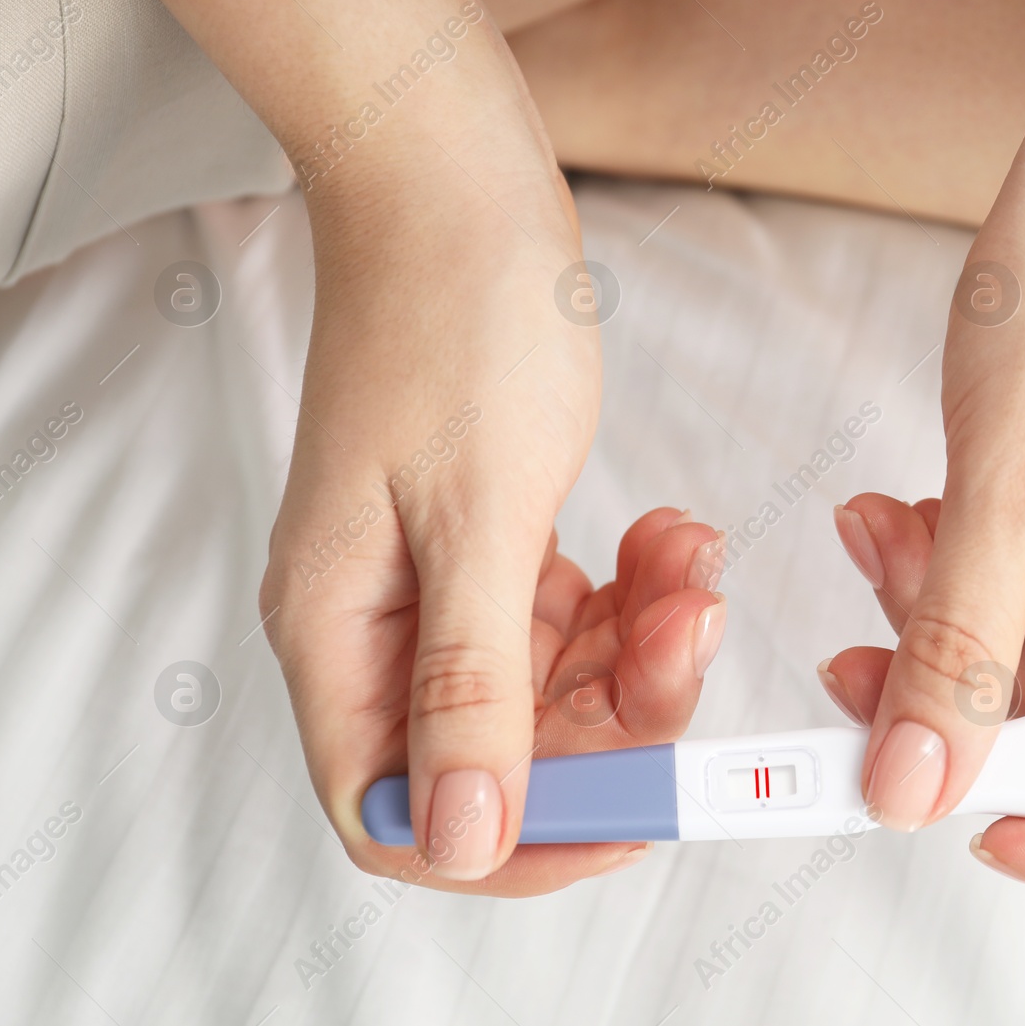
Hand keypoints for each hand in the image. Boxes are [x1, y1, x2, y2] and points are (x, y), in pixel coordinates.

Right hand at [260, 175, 726, 892]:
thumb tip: (462, 838)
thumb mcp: (478, 517)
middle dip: (614, 718)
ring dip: (638, 647)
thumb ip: (470, 687)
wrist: (458, 185)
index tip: (629, 810)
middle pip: (498, 752)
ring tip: (688, 566)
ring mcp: (430, 580)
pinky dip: (631, 596)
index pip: (402, 811)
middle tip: (689, 639)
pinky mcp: (485, 539)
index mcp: (336, 633)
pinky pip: (568, 617)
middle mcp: (372, 622)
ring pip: (550, 686)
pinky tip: (669, 539)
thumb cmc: (455, 322)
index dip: (516, 840)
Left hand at [832, 208, 1024, 908]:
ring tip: (875, 540)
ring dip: (936, 632)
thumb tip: (910, 792)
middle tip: (861, 674)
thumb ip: (956, 651)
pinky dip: (946, 580)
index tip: (984, 826)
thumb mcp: (1008, 487)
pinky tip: (893, 516)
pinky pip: (1018, 603)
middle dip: (968, 717)